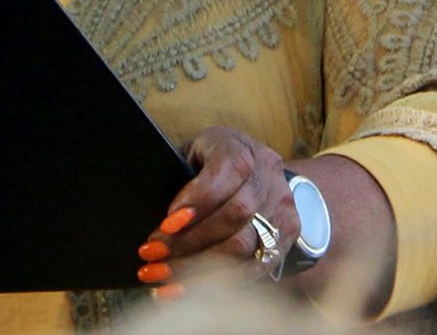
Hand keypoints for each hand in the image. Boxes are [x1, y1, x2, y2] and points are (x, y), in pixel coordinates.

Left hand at [135, 127, 298, 295]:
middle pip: (234, 216)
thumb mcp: (190, 155)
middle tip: (152, 256)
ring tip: (162, 277)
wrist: (258, 169)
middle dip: (189, 241)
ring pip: (246, 245)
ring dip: (199, 267)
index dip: (196, 201)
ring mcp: (281, 206)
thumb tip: (148, 212)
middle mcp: (266, 175)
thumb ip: (177, 178)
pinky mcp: (288, 234)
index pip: (224, 174)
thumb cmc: (208, 162)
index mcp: (238, 147)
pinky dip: (220, 282)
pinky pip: (256, 265)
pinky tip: (187, 289)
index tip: (164, 225)